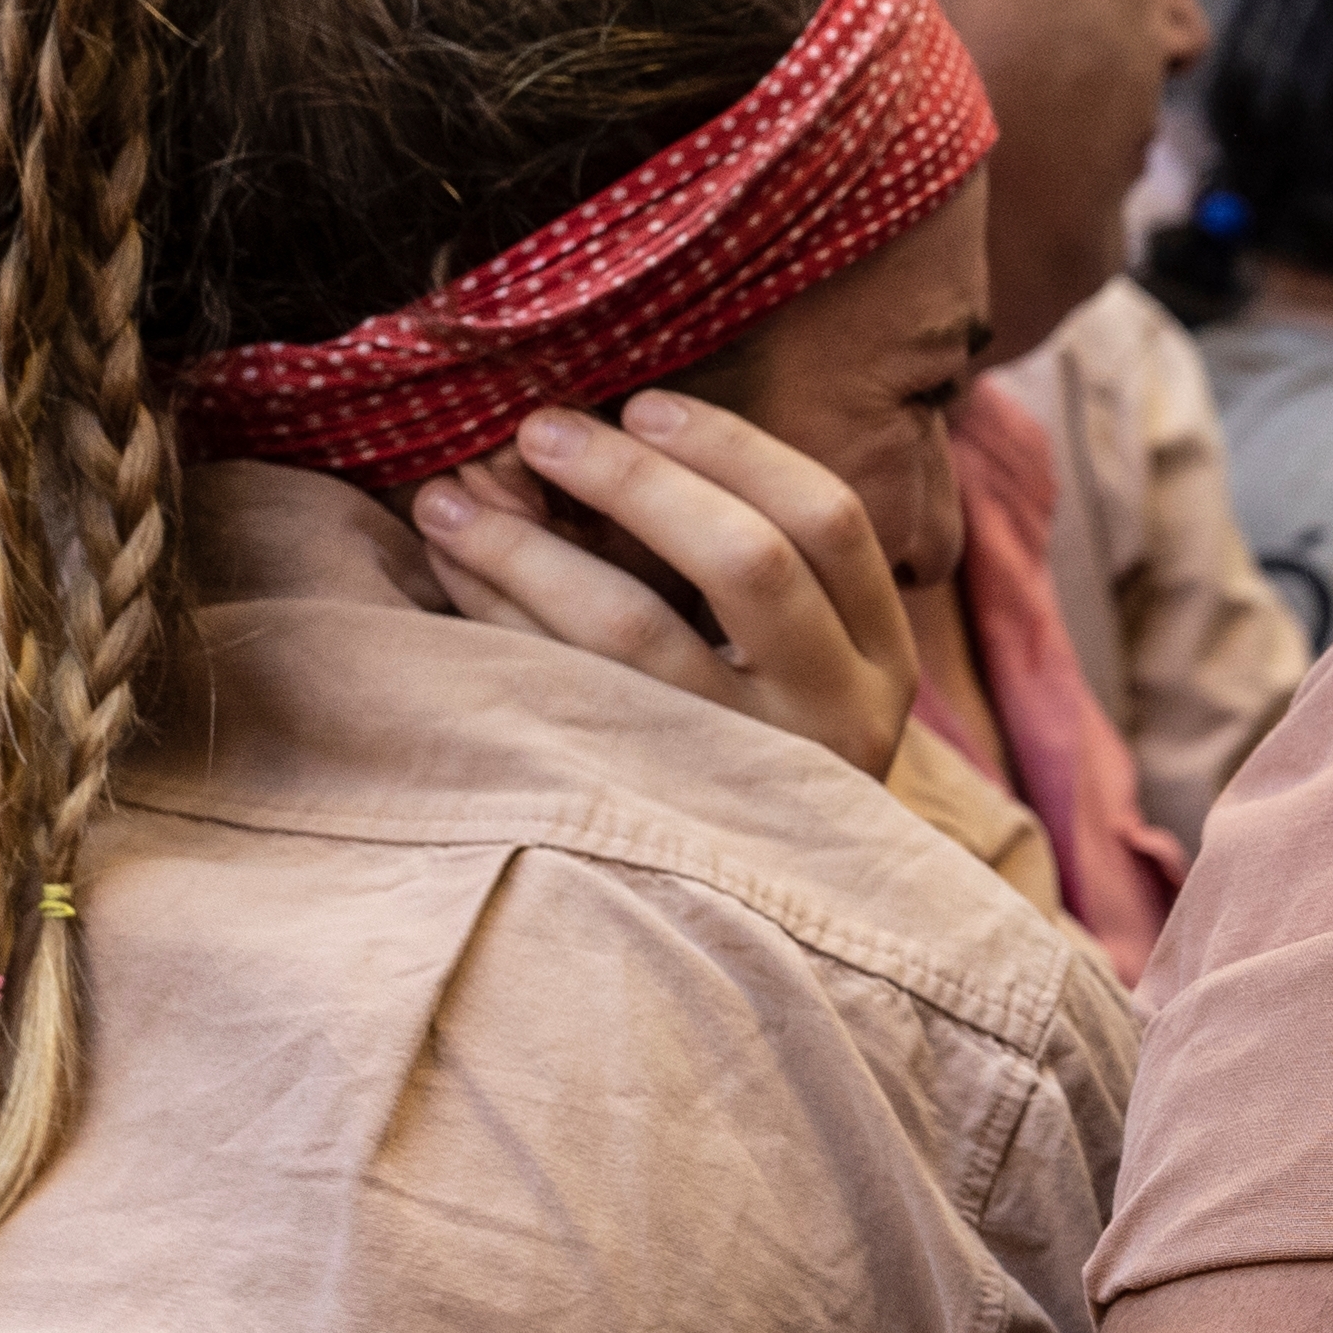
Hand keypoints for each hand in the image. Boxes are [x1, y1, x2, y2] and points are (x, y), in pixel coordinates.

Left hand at [406, 394, 919, 776]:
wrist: (752, 928)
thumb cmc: (758, 752)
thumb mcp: (802, 665)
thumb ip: (746, 562)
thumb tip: (609, 430)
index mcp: (881, 661)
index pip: (828, 521)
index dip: (734, 449)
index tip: (644, 404)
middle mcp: (835, 717)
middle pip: (749, 559)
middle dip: (632, 480)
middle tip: (538, 429)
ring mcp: (748, 774)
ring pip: (635, 634)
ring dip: (530, 549)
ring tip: (452, 497)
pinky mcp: (656, 815)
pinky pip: (562, 699)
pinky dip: (499, 622)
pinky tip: (452, 576)